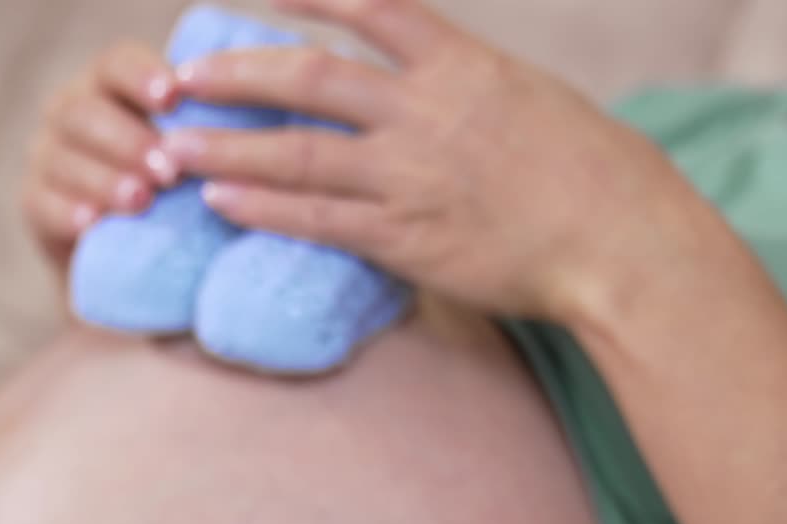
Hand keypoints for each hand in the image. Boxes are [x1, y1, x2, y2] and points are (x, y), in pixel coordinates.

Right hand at [22, 42, 182, 273]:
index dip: (142, 77)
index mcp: (109, 89)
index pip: (117, 65)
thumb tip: (244, 142)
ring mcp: (46, 157)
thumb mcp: (190, 169)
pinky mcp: (33, 204)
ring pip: (63, 157)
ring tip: (140, 201)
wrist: (133, 269)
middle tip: (169, 172)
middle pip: (85, 111)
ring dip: (104, 179)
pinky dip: (68, 212)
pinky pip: (42, 203)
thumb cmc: (175, 204)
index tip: (173, 99)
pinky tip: (93, 224)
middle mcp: (70, 114)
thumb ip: (200, 146)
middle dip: (129, 140)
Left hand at [162, 0, 690, 321]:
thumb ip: (463, 89)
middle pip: (309, 77)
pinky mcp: (406, 238)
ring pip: (299, 150)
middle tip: (176, 75)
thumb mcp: (526, 101)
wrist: (617, 235)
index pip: (368, 7)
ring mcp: (411, 176)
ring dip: (227, 144)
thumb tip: (429, 83)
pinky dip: (265, 206)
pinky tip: (220, 200)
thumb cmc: (584, 171)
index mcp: (459, 65)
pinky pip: (319, 218)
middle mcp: (425, 111)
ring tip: (169, 146)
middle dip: (236, 72)